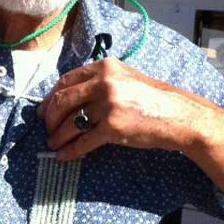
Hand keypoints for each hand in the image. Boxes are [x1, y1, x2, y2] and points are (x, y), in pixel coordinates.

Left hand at [37, 58, 212, 160]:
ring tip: (53, 144)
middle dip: (49, 118)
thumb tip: (69, 97)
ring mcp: (108, 105)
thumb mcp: (125, 78)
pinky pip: (83, 141)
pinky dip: (70, 151)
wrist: (178, 115)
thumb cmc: (152, 99)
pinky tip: (64, 156)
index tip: (44, 110)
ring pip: (70, 123)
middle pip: (62, 100)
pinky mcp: (112, 127)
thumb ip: (99, 81)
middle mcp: (104, 82)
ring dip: (57, 136)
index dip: (51, 97)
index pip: (66, 80)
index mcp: (105, 67)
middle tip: (46, 129)